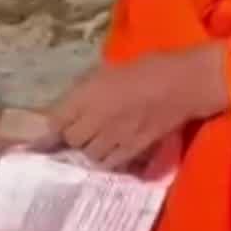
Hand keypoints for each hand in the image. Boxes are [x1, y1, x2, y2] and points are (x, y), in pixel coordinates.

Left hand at [47, 42, 229, 170]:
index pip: (55, 120)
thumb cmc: (147, 67)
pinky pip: (110, 162)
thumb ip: (85, 90)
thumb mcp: (107, 70)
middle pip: (71, 139)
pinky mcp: (133, 150)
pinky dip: (106, 159)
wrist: (182, 84)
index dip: (52, 127)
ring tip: (96, 141)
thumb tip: (69, 104)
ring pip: (89, 154)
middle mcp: (95, 118)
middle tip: (79, 131)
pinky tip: (110, 152)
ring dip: (88, 149)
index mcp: (87, 94)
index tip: (48, 131)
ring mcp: (114, 137)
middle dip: (71, 136)